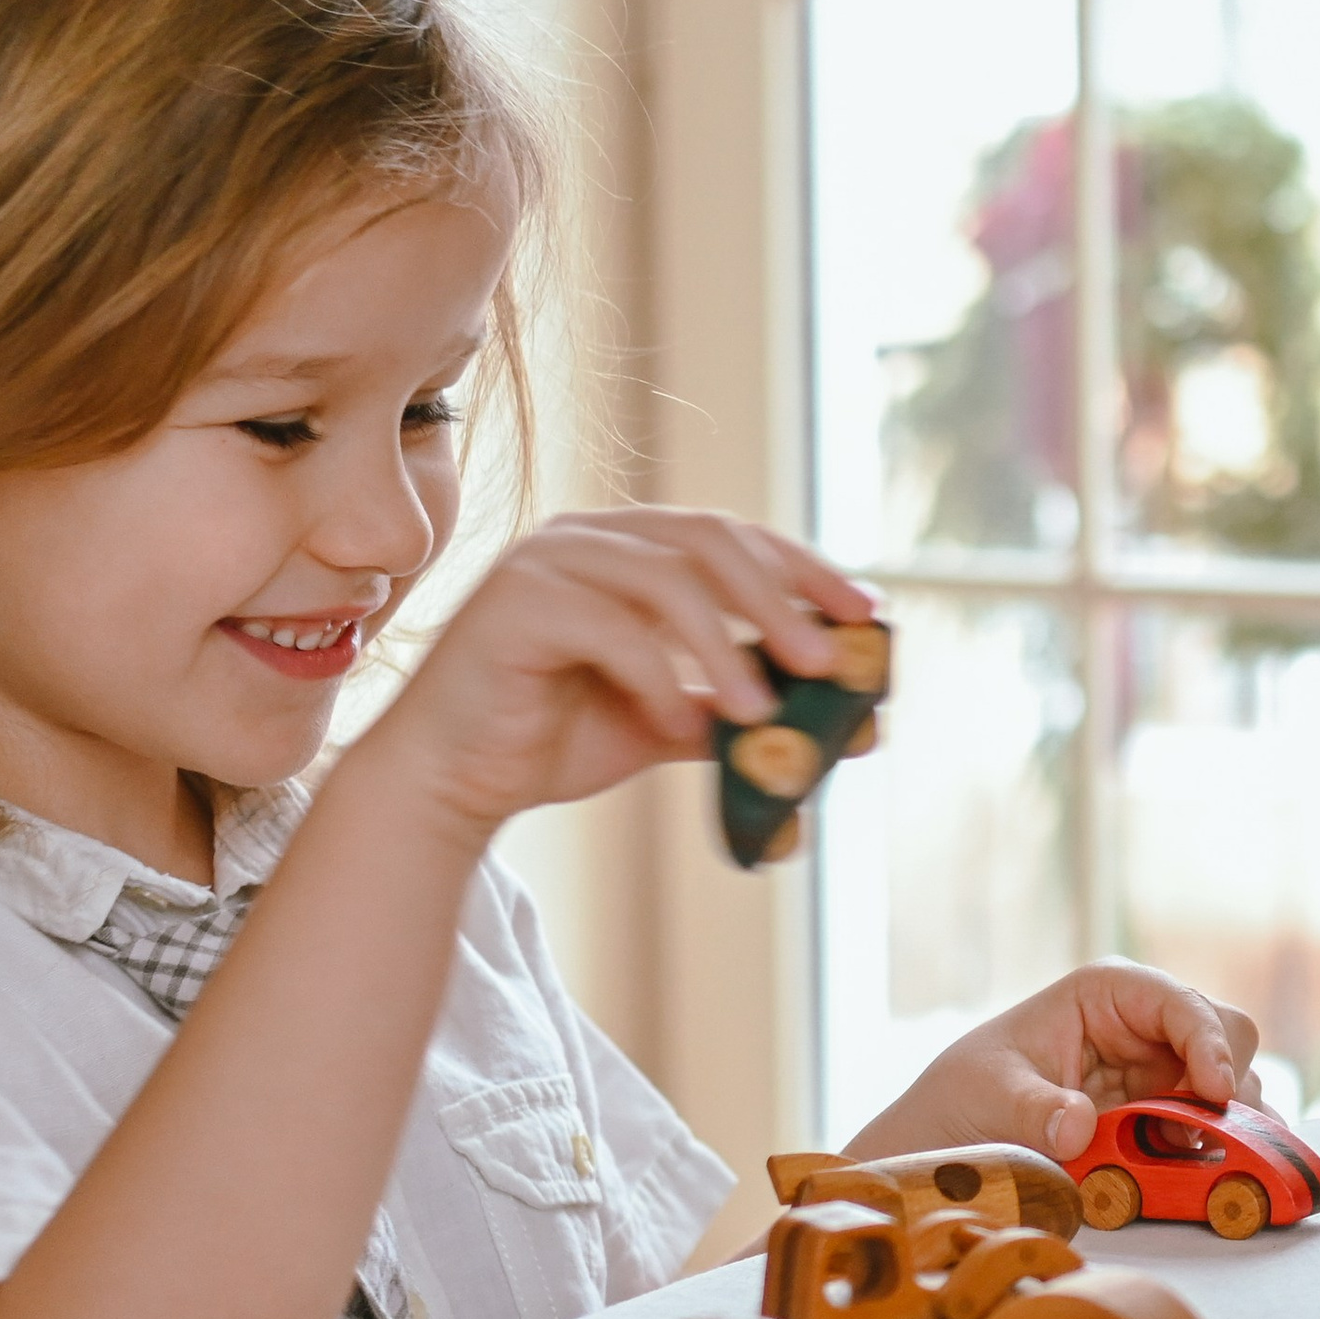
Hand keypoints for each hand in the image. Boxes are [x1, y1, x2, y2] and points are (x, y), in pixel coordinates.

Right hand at [351, 508, 877, 846]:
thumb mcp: (669, 719)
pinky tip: (676, 724)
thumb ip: (741, 709)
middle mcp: (587, 537)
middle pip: (708, 541)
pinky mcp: (513, 603)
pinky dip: (658, 676)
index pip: (732, 536)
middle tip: (828, 664)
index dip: (805, 569)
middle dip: (781, 601)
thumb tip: (852, 724)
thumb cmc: (553, 740)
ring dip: (728, 647)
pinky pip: (609, 628)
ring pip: (665, 579)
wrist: (452, 782)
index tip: (867, 614)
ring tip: (761, 714)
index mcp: (626, 547)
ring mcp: (546, 562)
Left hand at [844, 959, 1262, 1165]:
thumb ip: (1035, 1110)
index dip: (1208, 1041)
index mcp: (1106, 992)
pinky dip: (1221, 1151)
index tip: (1214, 1091)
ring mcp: (1162, 1072)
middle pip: (1228, 1036)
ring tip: (1191, 1160)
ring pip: (1234, 1086)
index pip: (1180, 1001)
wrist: (952, 1135)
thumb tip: (1077, 1128)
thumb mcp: (991, 1095)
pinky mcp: (1167, 1117)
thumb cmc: (968, 1092)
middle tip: (1209, 1134)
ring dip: (1226, 1124)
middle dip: (1229, 1082)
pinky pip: (1217, 1128)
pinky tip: (1198, 1174)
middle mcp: (1146, 1025)